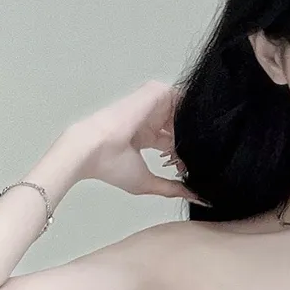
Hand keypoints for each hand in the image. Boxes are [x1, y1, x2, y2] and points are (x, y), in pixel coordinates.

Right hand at [68, 80, 207, 203]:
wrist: (94, 147)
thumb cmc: (112, 166)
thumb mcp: (148, 182)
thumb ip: (173, 188)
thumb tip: (196, 198)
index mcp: (144, 136)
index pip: (172, 141)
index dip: (181, 155)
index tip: (180, 169)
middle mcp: (149, 119)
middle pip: (180, 127)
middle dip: (187, 143)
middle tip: (182, 160)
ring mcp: (152, 104)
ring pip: (183, 113)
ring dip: (188, 130)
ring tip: (180, 147)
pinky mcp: (155, 91)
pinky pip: (182, 98)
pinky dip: (187, 114)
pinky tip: (182, 131)